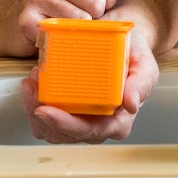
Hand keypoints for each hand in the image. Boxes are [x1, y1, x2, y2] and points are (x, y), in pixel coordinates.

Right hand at [1, 0, 138, 48]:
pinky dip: (66, 38)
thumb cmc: (50, 3)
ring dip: (82, 30)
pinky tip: (55, 34)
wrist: (5, 22)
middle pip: (98, 1)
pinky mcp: (27, 19)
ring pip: (84, 19)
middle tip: (81, 18)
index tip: (101, 5)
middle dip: (97, 16)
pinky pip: (65, 33)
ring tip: (68, 26)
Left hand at [20, 26, 157, 142]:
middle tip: (32, 84)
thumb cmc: (133, 56)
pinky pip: (44, 117)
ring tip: (32, 80)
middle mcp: (97, 126)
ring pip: (48, 129)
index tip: (44, 109)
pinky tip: (33, 83)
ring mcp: (80, 121)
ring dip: (33, 107)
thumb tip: (131, 103)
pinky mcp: (66, 112)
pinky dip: (33, 102)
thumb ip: (141, 82)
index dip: (63, 124)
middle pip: (62, 134)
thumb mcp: (145, 65)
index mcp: (117, 122)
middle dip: (40, 113)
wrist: (123, 44)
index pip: (88, 131)